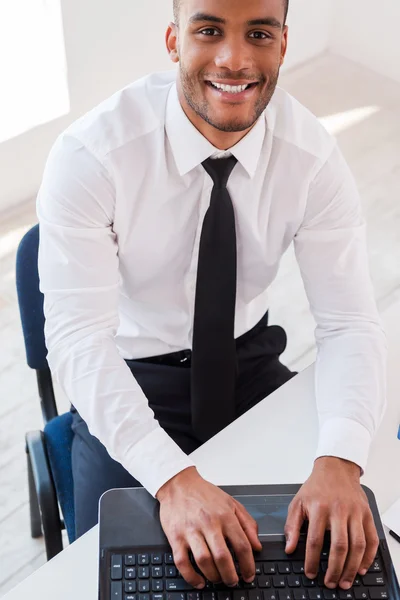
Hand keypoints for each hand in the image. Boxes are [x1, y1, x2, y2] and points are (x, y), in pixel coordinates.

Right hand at [156, 467, 261, 587]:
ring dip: (214, 576)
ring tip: (218, 580)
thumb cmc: (205, 494)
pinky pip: (182, 562)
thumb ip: (248, 523)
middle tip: (233, 581)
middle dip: (231, 575)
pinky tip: (199, 581)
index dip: (248, 565)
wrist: (179, 484)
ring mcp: (191, 531)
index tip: (249, 575)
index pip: (242, 545)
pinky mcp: (175, 536)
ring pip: (204, 561)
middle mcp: (209, 523)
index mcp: (225, 515)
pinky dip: (191, 576)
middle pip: (223, 557)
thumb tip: (257, 546)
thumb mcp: (231, 503)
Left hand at [284, 457, 378, 589]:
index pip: (315, 540)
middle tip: (331, 583)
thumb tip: (289, 547)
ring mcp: (355, 512)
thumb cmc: (316, 487)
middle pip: (339, 545)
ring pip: (357, 544)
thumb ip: (292, 525)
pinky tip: (361, 567)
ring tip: (345, 581)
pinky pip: (371, 538)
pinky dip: (369, 556)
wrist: (336, 468)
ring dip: (352, 567)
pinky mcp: (366, 513)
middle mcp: (338, 510)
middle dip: (335, 569)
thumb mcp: (297, 502)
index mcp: (319, 507)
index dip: (312, 560)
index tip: (311, 573)